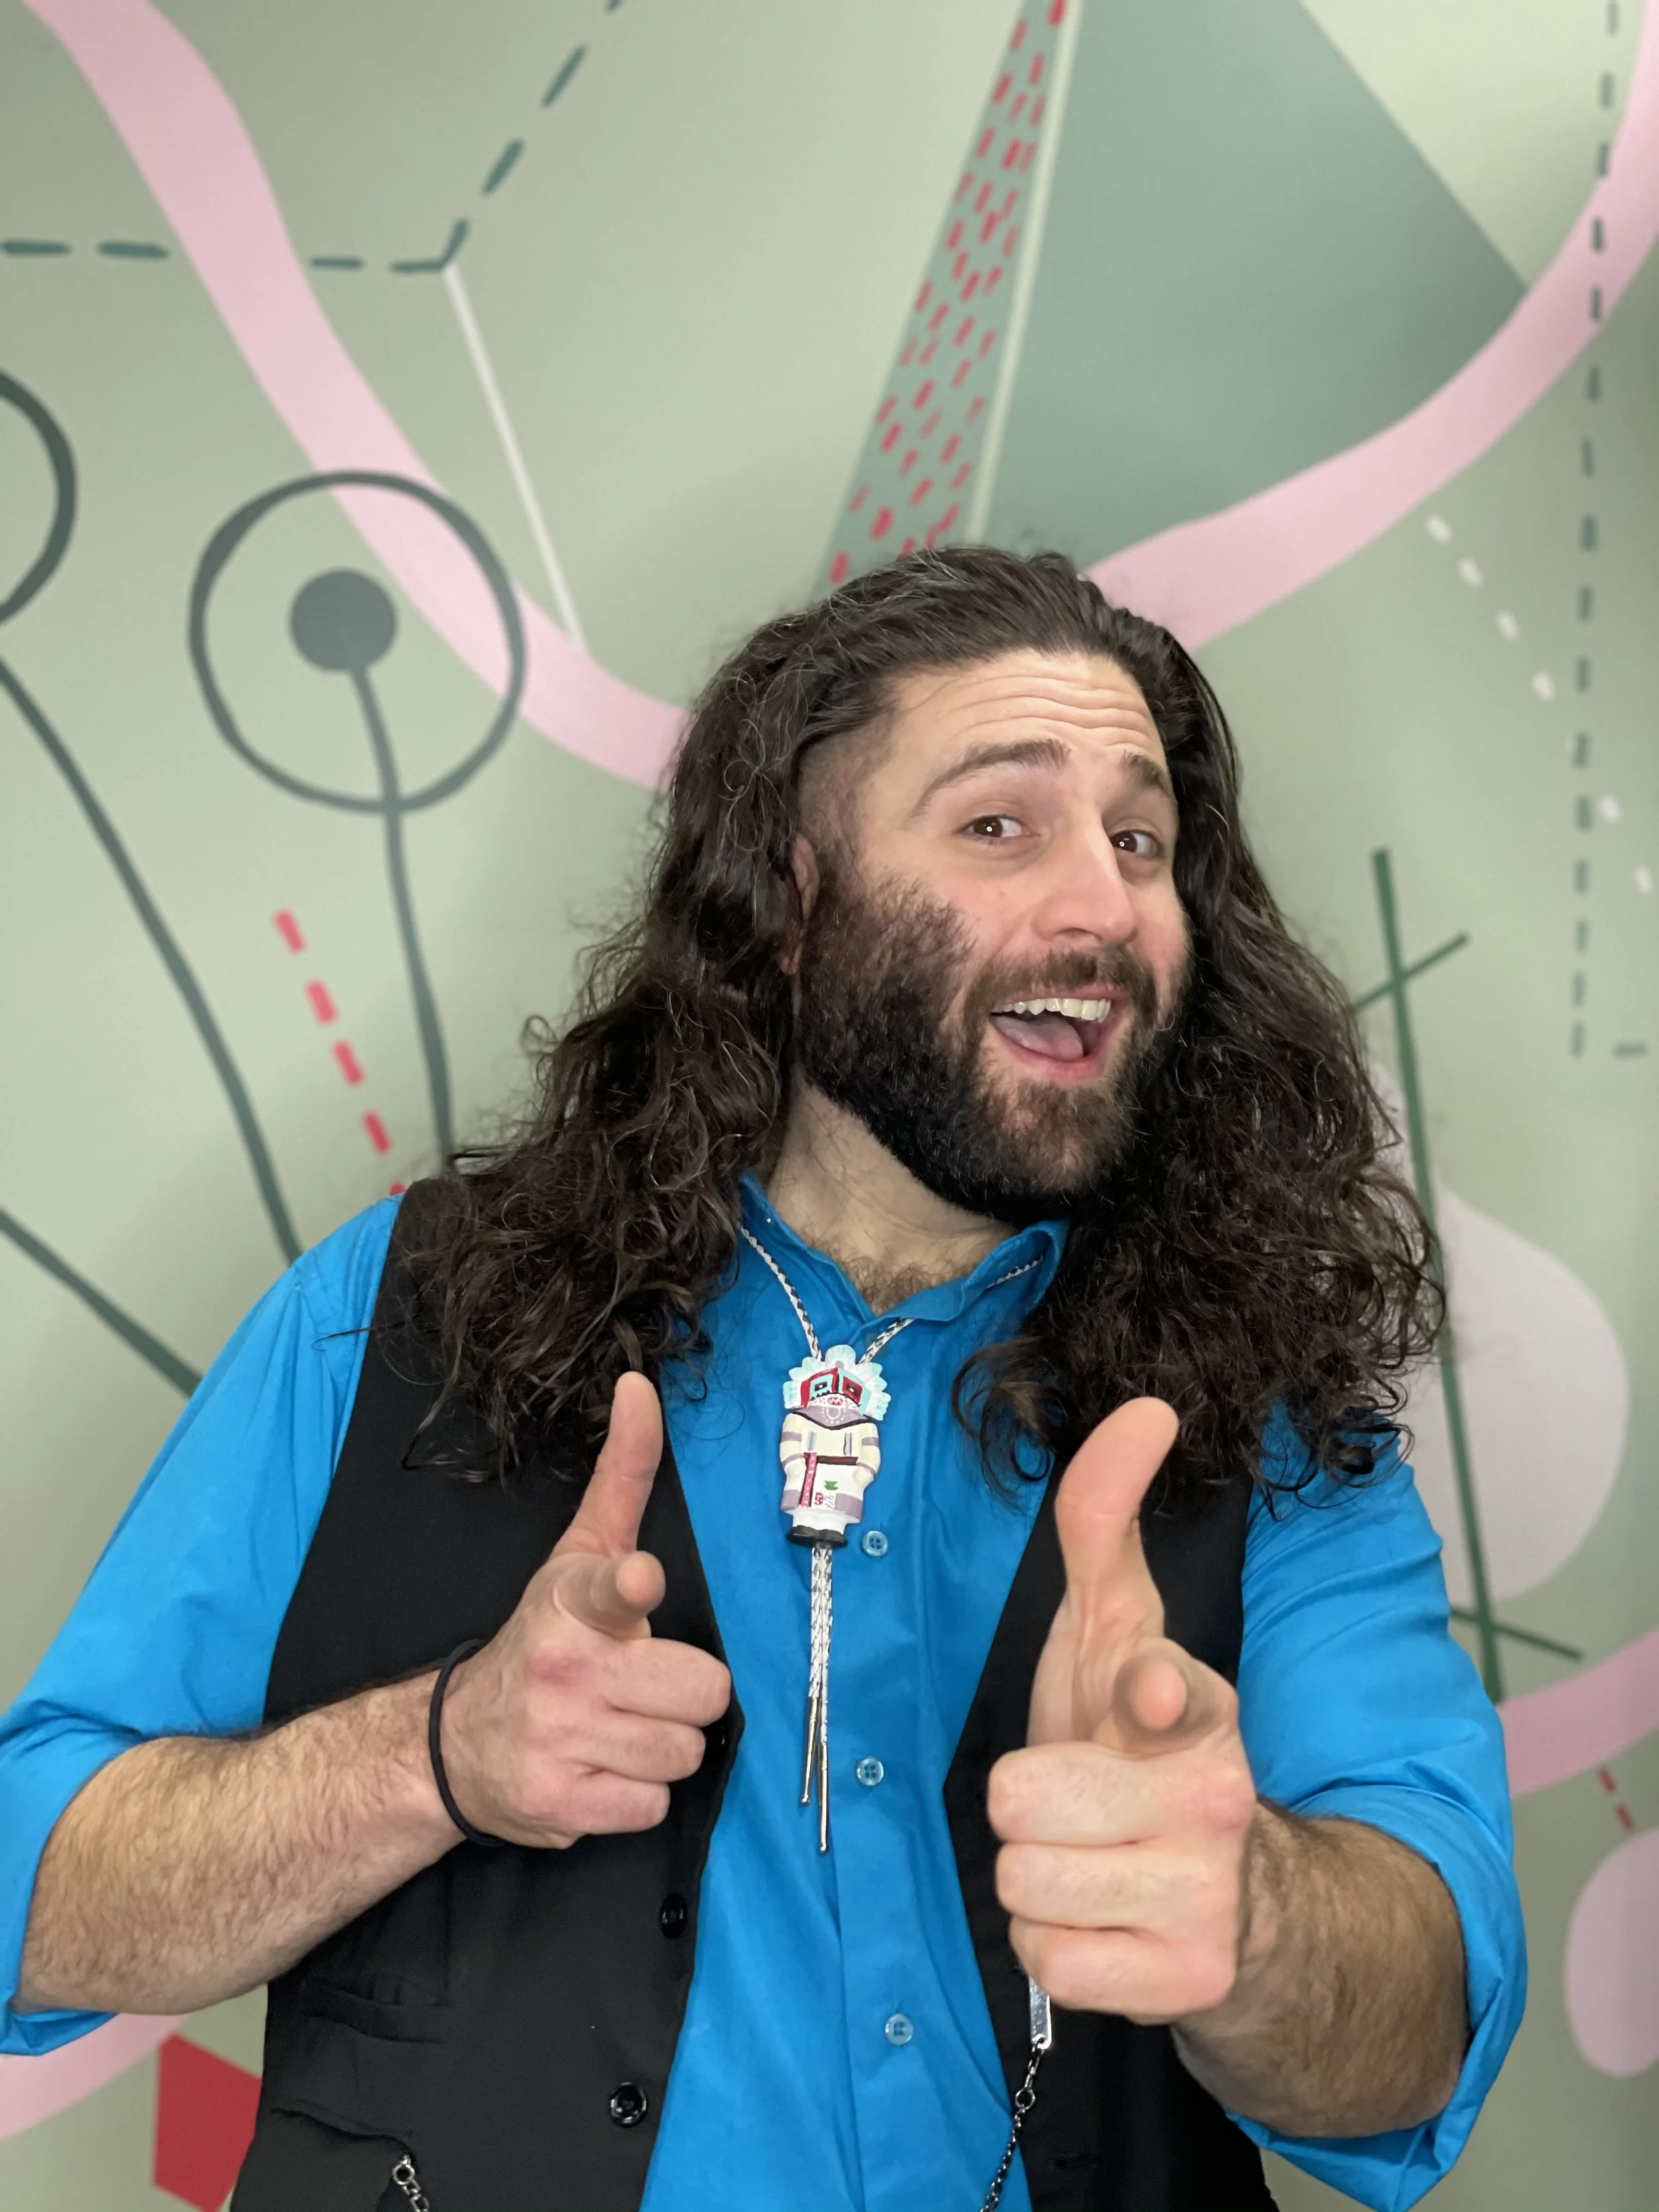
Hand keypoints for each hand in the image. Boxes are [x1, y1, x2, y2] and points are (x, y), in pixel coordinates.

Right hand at [439, 1372, 731, 1847]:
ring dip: (661, 1749)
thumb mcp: (579, 1552)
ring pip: (683, 1754)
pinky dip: (634, 1797)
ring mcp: (559, 1740)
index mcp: (573, 1600)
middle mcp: (564, 1668)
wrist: (454, 1742)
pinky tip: (598, 1770)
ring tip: (618, 1730)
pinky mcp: (560, 1805)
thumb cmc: (546, 1637)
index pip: (611, 1587)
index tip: (636, 1581)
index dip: (630, 1588)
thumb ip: (623, 1473)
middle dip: (684, 1697)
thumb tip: (640, 1383)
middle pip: (704, 1692)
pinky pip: (652, 1806)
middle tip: (643, 1689)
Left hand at [988, 1399, 1258, 2022]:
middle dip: (1021, 1805)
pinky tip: (1104, 1925)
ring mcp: (1206, 1892)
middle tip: (1069, 1804)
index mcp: (1192, 1701)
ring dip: (1037, 1880)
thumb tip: (1146, 1404)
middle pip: (1017, 1801)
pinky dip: (1059, 1951)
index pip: (1160, 1688)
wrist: (1236, 1908)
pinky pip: (1049, 1962)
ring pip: (1024, 1884)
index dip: (1145, 1696)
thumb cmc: (1137, 1748)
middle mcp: (1212, 1793)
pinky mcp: (1188, 1980)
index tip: (1149, 1694)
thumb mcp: (1112, 1633)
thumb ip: (1104, 1521)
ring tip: (1086, 1862)